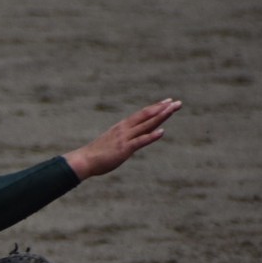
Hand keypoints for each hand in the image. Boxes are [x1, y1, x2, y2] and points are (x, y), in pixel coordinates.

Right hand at [64, 98, 181, 180]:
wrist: (83, 161)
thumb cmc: (96, 154)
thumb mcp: (112, 143)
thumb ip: (123, 140)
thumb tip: (131, 142)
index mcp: (122, 127)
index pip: (142, 114)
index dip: (156, 107)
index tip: (168, 102)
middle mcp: (125, 129)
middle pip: (147, 116)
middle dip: (163, 109)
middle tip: (177, 103)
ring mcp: (125, 138)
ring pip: (146, 125)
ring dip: (160, 117)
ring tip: (173, 109)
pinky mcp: (124, 149)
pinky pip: (140, 141)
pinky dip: (151, 136)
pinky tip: (162, 132)